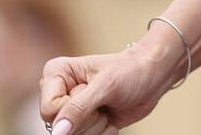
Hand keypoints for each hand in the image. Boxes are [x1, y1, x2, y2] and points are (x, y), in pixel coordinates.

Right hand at [40, 43, 178, 134]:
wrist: (151, 77)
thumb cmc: (129, 71)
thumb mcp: (105, 87)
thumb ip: (78, 109)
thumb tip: (58, 132)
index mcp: (56, 74)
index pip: (49, 110)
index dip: (71, 110)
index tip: (91, 93)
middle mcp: (59, 92)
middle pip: (61, 127)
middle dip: (88, 119)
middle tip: (103, 100)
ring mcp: (71, 109)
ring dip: (98, 126)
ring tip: (107, 106)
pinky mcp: (84, 122)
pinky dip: (104, 133)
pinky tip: (110, 116)